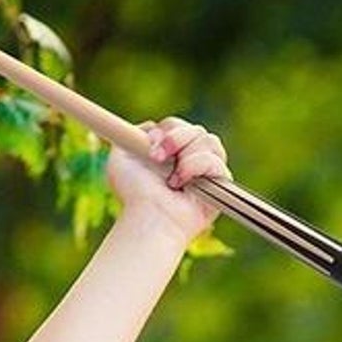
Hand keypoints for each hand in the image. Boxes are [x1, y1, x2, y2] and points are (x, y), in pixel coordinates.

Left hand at [107, 116, 229, 243]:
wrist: (149, 216)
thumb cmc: (134, 194)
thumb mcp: (121, 156)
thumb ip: (134, 135)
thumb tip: (154, 127)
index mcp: (171, 153)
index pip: (179, 126)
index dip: (167, 130)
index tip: (151, 146)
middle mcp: (190, 160)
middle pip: (196, 129)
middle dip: (176, 139)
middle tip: (157, 158)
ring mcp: (207, 173)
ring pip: (210, 141)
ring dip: (187, 154)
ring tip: (172, 177)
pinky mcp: (220, 186)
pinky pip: (216, 162)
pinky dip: (196, 167)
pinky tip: (181, 183)